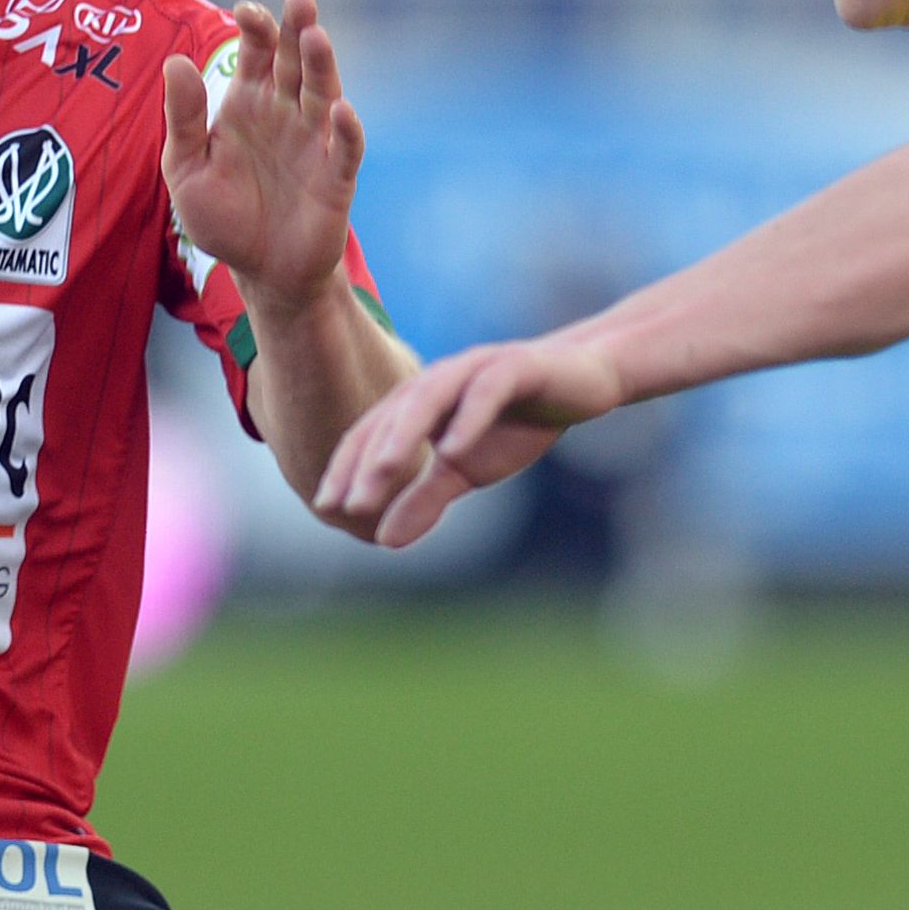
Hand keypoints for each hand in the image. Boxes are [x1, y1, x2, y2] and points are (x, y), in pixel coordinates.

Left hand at [161, 0, 362, 312]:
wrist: (261, 272)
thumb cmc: (223, 218)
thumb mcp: (186, 169)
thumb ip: (182, 119)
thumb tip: (175, 62)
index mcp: (249, 104)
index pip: (257, 53)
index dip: (256, 29)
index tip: (246, 11)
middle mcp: (286, 113)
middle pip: (295, 61)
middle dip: (297, 29)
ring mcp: (314, 142)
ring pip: (323, 93)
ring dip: (322, 65)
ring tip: (315, 36)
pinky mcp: (336, 178)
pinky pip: (345, 148)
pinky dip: (346, 129)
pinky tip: (341, 112)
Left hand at [313, 335, 627, 546]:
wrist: (582, 381)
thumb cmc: (515, 424)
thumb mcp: (465, 471)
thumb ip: (424, 500)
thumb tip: (383, 542)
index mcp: (417, 403)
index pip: (370, 436)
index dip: (346, 470)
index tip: (326, 509)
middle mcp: (436, 380)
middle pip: (390, 418)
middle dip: (366, 463)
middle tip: (346, 505)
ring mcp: (473, 369)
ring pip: (428, 399)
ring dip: (404, 436)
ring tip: (385, 473)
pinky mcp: (514, 367)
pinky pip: (485, 392)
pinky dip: (468, 418)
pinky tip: (453, 449)